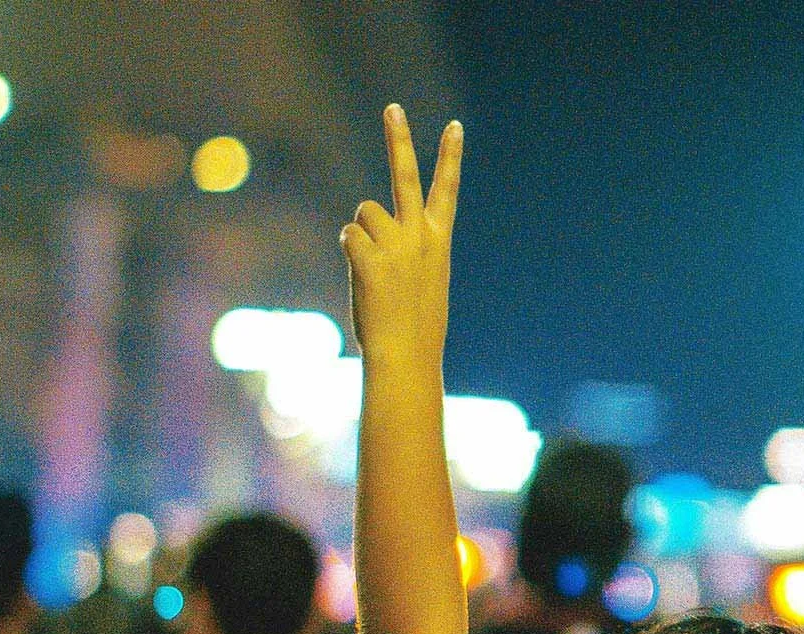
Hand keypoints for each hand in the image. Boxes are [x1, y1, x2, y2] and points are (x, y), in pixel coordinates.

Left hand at [341, 104, 462, 364]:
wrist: (406, 354)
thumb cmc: (415, 323)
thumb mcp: (423, 280)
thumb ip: (406, 248)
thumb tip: (366, 230)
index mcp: (439, 240)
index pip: (447, 189)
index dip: (451, 157)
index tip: (455, 126)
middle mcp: (420, 235)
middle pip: (406, 176)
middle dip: (400, 139)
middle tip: (392, 108)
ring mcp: (396, 245)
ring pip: (364, 213)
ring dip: (362, 235)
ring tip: (375, 269)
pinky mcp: (369, 257)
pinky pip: (348, 235)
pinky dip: (350, 253)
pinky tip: (363, 277)